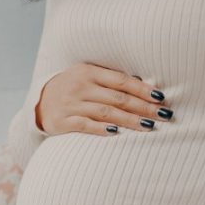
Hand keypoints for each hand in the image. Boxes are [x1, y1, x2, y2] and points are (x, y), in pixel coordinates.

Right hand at [35, 63, 171, 135]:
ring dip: (129, 120)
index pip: (121, 81)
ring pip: (106, 112)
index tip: (161, 98)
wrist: (40, 101)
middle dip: (143, 107)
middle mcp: (80, 86)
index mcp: (89, 72)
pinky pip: (86, 125)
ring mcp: (71, 104)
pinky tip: (117, 133)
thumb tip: (144, 84)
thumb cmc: (73, 88)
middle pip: (117, 98)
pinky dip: (102, 129)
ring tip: (149, 126)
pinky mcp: (63, 122)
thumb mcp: (87, 76)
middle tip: (163, 115)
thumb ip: (110, 80)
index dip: (142, 89)